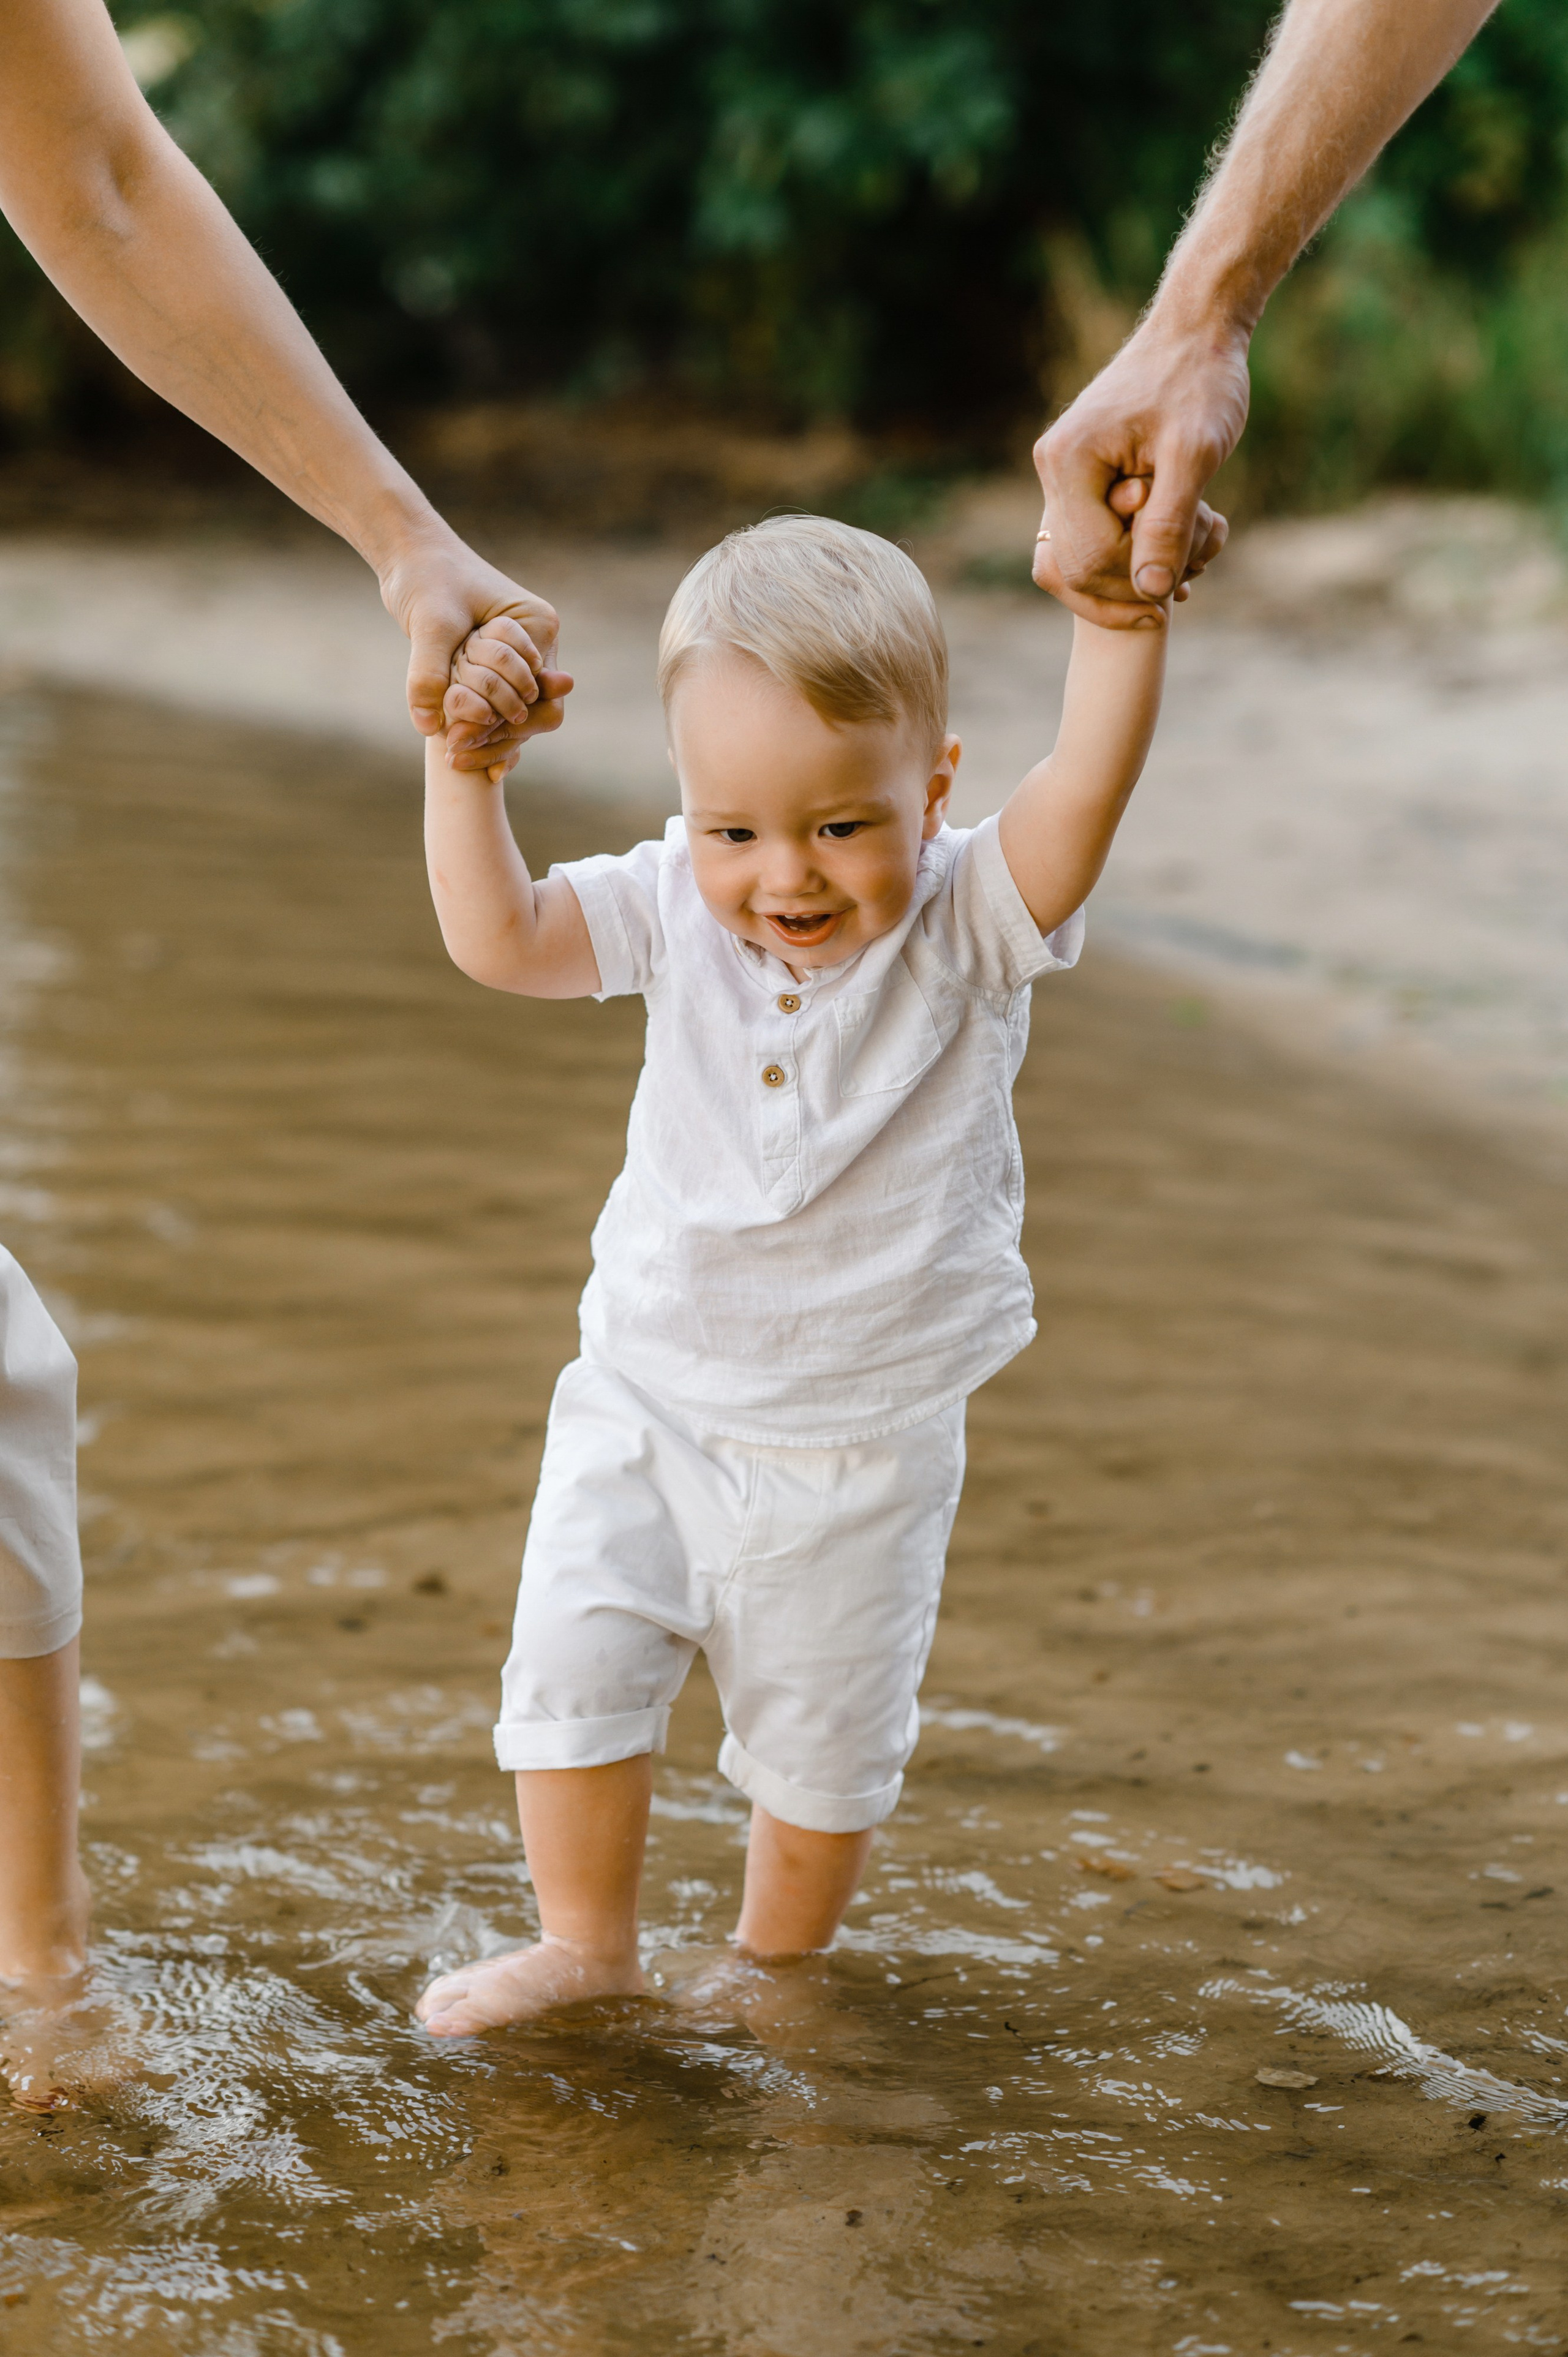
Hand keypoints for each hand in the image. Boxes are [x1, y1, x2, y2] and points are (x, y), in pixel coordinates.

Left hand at [377, 527, 573, 775]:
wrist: (408, 556)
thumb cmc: (425, 577)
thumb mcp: (428, 624)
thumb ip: (429, 673)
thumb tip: (430, 728)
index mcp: (537, 625)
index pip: (542, 695)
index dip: (509, 723)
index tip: (465, 736)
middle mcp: (535, 646)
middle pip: (534, 713)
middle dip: (497, 734)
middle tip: (454, 753)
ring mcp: (518, 659)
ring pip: (515, 717)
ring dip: (487, 737)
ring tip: (452, 758)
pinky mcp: (494, 669)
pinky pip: (497, 711)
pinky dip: (483, 733)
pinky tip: (466, 760)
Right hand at [1032, 309, 1250, 626]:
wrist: (1196, 331)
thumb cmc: (1199, 381)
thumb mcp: (1195, 454)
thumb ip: (1169, 525)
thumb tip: (1150, 593)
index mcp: (1068, 462)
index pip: (1090, 559)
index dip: (1137, 581)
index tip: (1191, 571)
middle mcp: (1051, 470)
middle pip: (1076, 570)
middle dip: (1136, 583)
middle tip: (1196, 569)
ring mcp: (1060, 476)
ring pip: (1080, 563)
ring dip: (1135, 576)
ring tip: (1192, 561)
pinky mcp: (1079, 479)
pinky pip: (1092, 541)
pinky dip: (1132, 556)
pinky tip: (1176, 555)